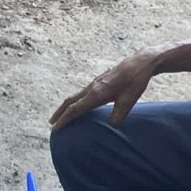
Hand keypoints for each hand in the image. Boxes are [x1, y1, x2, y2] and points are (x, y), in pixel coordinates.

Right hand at [49, 48, 163, 128]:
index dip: (64, 119)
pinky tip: (79, 105)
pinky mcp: (99, 81)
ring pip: (75, 96)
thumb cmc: (134, 82)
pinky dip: (75, 101)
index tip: (55, 127)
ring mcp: (94, 83)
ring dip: (66, 106)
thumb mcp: (128, 102)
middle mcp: (92, 88)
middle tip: (51, 123)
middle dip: (60, 113)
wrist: (138, 63)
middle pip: (70, 101)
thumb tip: (112, 126)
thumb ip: (118, 116)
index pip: (76, 109)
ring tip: (61, 115)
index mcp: (96, 94)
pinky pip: (82, 93)